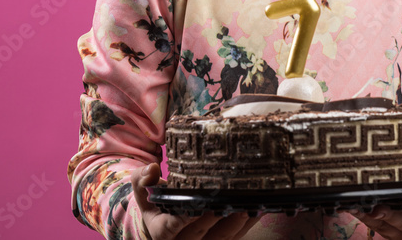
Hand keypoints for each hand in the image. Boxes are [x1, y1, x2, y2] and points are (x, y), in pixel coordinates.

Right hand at [131, 163, 260, 239]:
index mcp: (161, 231)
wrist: (163, 221)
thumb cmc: (156, 202)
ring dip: (237, 223)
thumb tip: (152, 168)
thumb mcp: (144, 190)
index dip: (188, 218)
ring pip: (221, 238)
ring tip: (250, 204)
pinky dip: (246, 224)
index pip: (172, 227)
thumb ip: (143, 178)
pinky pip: (233, 237)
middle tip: (233, 201)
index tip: (202, 206)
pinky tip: (259, 209)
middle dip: (217, 218)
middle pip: (200, 234)